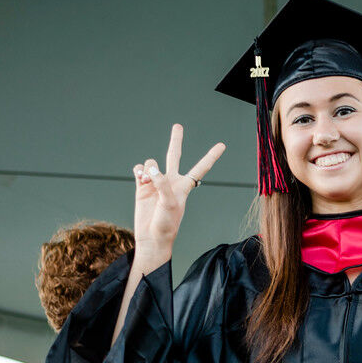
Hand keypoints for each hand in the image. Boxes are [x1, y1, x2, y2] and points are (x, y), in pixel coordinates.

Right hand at [132, 124, 225, 253]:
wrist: (151, 237)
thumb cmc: (166, 224)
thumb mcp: (170, 204)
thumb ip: (162, 184)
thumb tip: (151, 168)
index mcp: (184, 186)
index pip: (201, 167)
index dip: (211, 156)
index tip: (222, 145)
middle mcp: (171, 181)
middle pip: (173, 155)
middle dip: (176, 140)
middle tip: (178, 125)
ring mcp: (156, 182)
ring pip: (151, 163)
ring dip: (148, 168)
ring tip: (147, 180)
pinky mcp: (142, 186)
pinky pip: (140, 170)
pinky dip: (139, 170)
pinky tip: (140, 177)